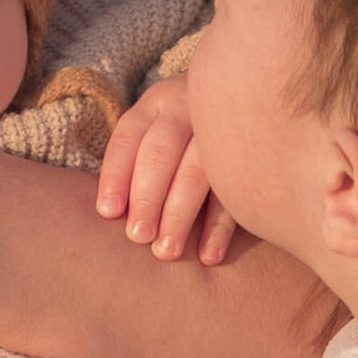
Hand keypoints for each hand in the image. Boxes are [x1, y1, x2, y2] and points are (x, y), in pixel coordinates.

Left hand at [97, 77, 237, 268]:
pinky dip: (220, 226)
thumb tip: (111, 214)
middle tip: (138, 237)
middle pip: (161, 152)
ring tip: (166, 251)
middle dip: (148, 197)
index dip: (116, 175)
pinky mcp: (249, 157)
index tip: (108, 212)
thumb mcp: (157, 129)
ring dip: (180, 215)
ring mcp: (221, 130)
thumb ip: (136, 162)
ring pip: (198, 172)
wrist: (248, 102)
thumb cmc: (183, 136)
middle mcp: (188, 110)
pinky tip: (208, 255)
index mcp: (156, 104)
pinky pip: (234, 193)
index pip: (129, 138)